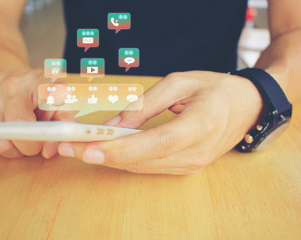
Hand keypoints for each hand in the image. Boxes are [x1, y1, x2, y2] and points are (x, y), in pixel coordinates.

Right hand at [0, 69, 74, 157]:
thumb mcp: (64, 106)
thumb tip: (51, 150)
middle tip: (35, 145)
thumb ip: (64, 126)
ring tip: (23, 139)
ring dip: (13, 150)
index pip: (28, 116)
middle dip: (26, 148)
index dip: (35, 138)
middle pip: (11, 130)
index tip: (42, 146)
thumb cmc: (45, 97)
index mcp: (36, 81)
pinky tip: (10, 137)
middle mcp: (10, 85)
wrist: (20, 82)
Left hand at [58, 71, 262, 174]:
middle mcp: (197, 152)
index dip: (124, 148)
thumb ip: (145, 104)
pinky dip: (125, 161)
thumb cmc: (215, 89)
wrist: (246, 107)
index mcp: (202, 124)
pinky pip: (150, 167)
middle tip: (70, 146)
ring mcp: (192, 164)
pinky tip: (104, 153)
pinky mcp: (186, 167)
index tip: (91, 149)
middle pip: (144, 160)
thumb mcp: (180, 82)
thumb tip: (114, 126)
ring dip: (109, 160)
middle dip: (104, 155)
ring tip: (78, 149)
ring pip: (143, 167)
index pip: (158, 143)